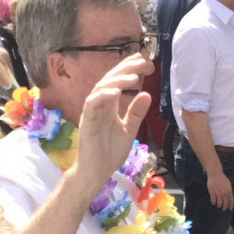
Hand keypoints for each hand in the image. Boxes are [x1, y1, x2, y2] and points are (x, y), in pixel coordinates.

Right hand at [74, 54, 152, 189]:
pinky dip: (103, 95)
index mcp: (109, 106)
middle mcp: (99, 105)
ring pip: (101, 88)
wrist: (96, 172)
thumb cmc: (110, 152)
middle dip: (126, 68)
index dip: (130, 70)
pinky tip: (116, 92)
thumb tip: (146, 94)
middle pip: (110, 80)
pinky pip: (93, 103)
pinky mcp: (87, 121)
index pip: (118, 82)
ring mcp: (92, 112)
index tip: (146, 62)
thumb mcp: (129, 130)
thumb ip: (136, 113)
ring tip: (133, 77)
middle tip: (143, 61)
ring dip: (117, 80)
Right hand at [206, 169, 233, 209]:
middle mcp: (224, 193)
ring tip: (218, 205)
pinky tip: (213, 203)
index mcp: (229, 191)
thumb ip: (229, 191)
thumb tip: (230, 197)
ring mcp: (218, 194)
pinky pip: (213, 201)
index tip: (230, 209)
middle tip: (223, 209)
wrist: (215, 174)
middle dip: (224, 208)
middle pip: (225, 204)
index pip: (231, 201)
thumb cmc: (222, 179)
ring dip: (219, 206)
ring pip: (219, 204)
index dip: (230, 206)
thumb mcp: (228, 184)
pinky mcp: (213, 193)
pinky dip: (213, 203)